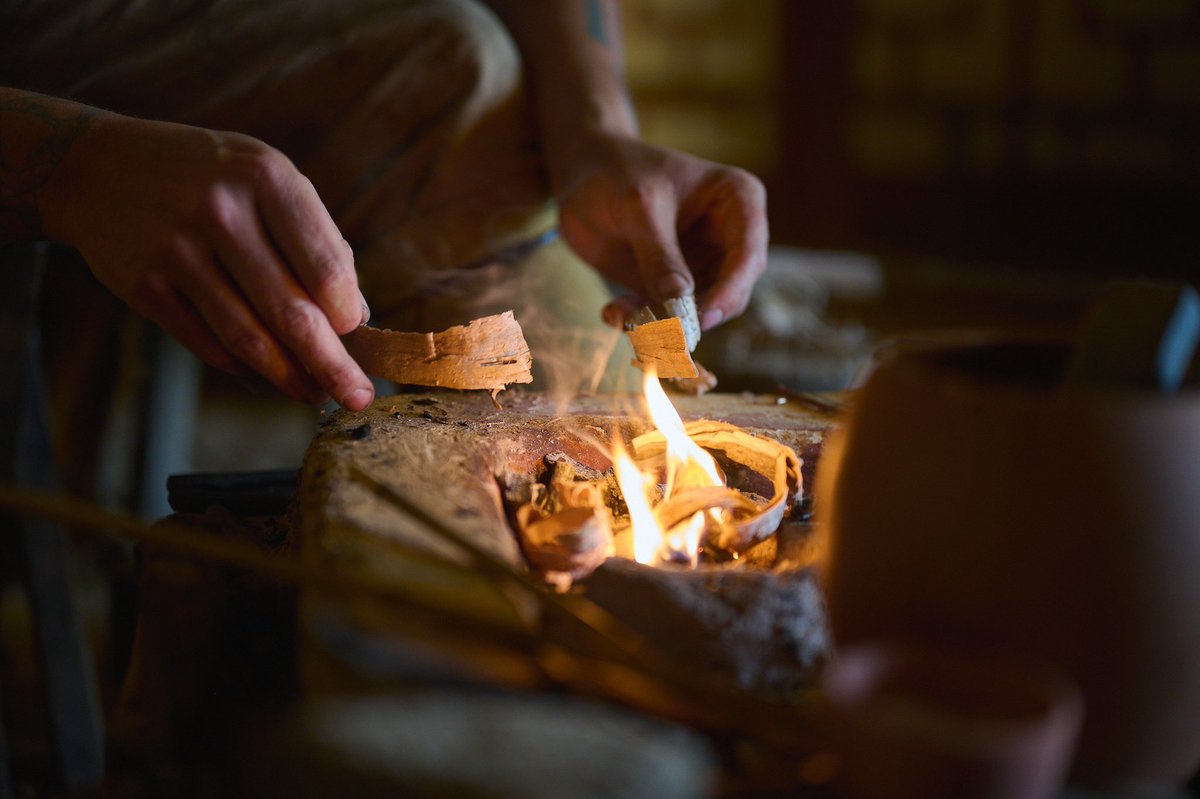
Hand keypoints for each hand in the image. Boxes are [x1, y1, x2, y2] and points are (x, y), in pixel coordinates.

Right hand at [41, 112, 374, 408]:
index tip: (358, 335)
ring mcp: (178, 250)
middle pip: (290, 312)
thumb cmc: (211, 177)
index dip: (348, 313)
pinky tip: (265, 374)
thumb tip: (357, 316)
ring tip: (316, 394)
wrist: (101, 165)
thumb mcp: (267, 177)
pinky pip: (207, 343)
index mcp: (266, 177)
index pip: (324, 266)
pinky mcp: (144, 285)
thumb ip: (314, 238)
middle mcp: (221, 212)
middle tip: (358, 396)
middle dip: (332, 365)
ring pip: (248, 337)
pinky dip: (242, 365)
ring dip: (289, 378)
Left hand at [553, 134, 767, 330]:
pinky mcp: (670, 283)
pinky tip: (612, 313)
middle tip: (661, 330)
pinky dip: (640, 321)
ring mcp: (700, 263)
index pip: (748, 255)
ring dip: (662, 323)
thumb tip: (679, 301)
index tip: (701, 316)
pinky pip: (665, 315)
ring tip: (622, 314)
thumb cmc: (618, 170)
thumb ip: (659, 252)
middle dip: (696, 314)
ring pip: (697, 311)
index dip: (730, 290)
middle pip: (731, 291)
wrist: (582, 170)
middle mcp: (728, 237)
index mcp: (738, 202)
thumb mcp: (639, 205)